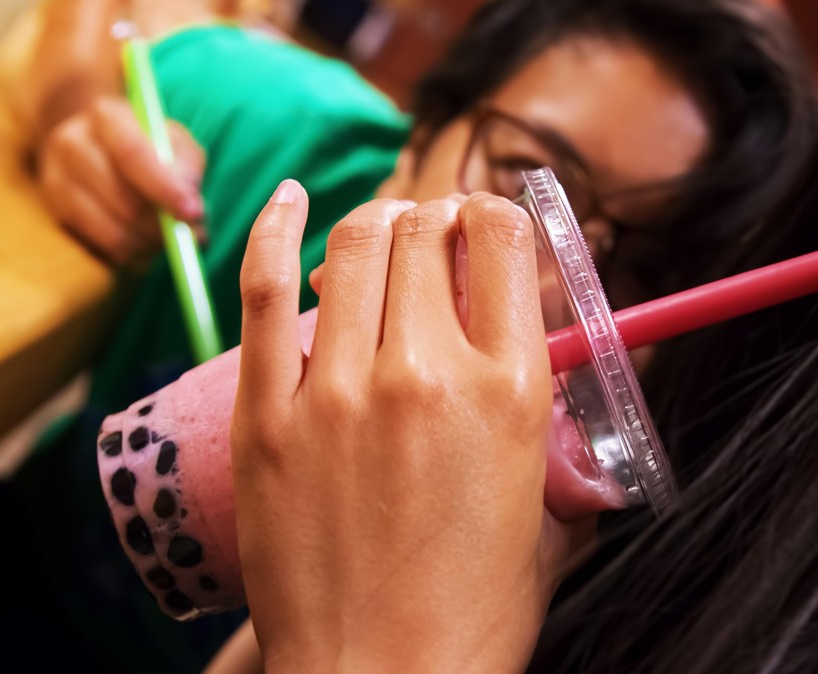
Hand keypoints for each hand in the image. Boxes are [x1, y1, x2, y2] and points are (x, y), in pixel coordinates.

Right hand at [37, 94, 205, 265]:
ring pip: (112, 230)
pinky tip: (146, 242)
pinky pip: (104, 248)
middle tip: (189, 235)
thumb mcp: (175, 142)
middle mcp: (73, 143)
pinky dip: (134, 253)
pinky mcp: (59, 213)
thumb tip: (192, 206)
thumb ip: (189, 167)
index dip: (163, 187)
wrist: (98, 145)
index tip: (192, 212)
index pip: (132, 153)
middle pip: (122, 197)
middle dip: (161, 224)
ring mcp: (59, 180)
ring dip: (150, 243)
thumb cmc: (150, 145)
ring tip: (169, 238)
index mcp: (106, 116)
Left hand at [233, 183, 578, 673]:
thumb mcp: (549, 519)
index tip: (483, 227)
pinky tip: (291, 201)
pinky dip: (276, 230)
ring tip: (379, 241)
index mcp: (510, 391)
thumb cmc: (471, 616)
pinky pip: (261, 290)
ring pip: (353, 246)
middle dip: (434, 221)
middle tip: (431, 244)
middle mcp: (427, 371)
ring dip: (374, 226)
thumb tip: (550, 393)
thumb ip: (556, 442)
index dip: (495, 215)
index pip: (503, 239)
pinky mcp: (266, 413)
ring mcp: (337, 387)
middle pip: (426, 230)